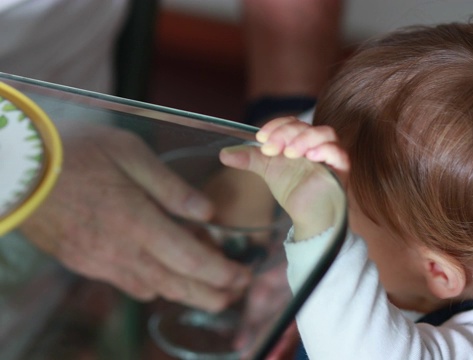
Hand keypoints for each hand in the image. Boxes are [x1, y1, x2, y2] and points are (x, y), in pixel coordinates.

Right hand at [20, 124, 249, 311]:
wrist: (17, 169)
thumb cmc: (76, 152)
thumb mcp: (130, 154)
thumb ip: (172, 188)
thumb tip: (206, 213)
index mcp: (139, 223)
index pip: (192, 261)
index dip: (222, 273)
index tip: (243, 274)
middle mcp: (123, 251)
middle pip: (178, 285)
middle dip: (214, 293)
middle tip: (238, 289)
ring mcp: (102, 262)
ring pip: (156, 289)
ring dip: (188, 292)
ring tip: (212, 286)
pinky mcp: (86, 262)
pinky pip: (130, 284)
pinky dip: (156, 285)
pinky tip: (166, 275)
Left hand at [220, 116, 348, 240]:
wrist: (307, 217)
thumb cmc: (294, 190)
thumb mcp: (268, 170)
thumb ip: (250, 159)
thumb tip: (224, 154)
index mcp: (301, 140)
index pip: (293, 122)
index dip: (277, 125)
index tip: (261, 139)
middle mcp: (318, 144)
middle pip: (307, 126)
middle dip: (286, 134)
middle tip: (271, 150)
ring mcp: (331, 156)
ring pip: (326, 133)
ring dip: (304, 138)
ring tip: (290, 153)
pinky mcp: (341, 170)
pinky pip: (339, 153)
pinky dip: (325, 149)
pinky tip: (310, 156)